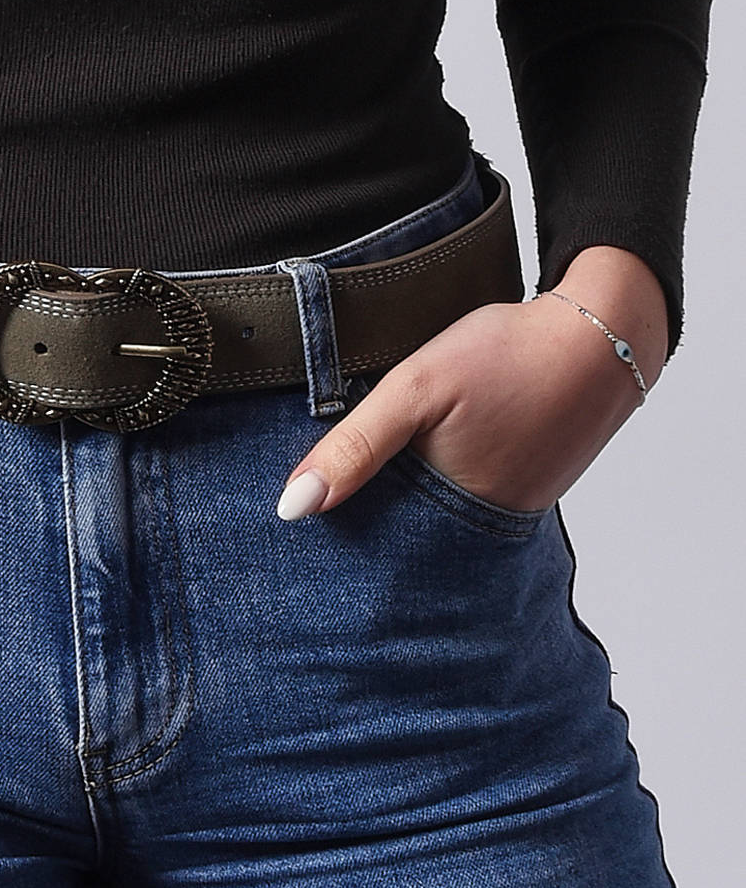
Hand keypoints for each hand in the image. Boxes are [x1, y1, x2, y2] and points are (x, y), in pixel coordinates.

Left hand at [275, 279, 656, 520]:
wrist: (600, 335)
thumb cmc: (508, 357)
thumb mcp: (416, 389)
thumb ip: (355, 446)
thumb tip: (292, 508)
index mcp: (447, 520)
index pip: (370, 552)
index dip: (330, 538)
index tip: (286, 530)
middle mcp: (478, 531)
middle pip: (397, 542)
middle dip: (360, 526)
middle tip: (311, 506)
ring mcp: (503, 514)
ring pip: (427, 521)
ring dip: (397, 505)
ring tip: (358, 484)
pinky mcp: (519, 491)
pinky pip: (458, 500)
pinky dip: (434, 485)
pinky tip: (418, 461)